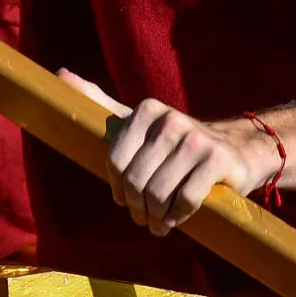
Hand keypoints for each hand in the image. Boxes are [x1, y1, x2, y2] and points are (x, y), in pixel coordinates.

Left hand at [61, 70, 278, 235]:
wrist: (236, 151)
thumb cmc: (176, 145)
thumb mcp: (138, 122)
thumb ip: (99, 102)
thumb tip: (59, 74)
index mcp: (146, 111)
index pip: (115, 160)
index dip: (118, 187)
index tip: (126, 198)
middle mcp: (170, 119)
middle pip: (135, 180)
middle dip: (137, 207)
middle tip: (144, 217)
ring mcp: (196, 139)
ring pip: (158, 193)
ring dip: (156, 217)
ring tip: (159, 222)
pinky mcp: (217, 160)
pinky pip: (186, 200)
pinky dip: (178, 216)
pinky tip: (178, 218)